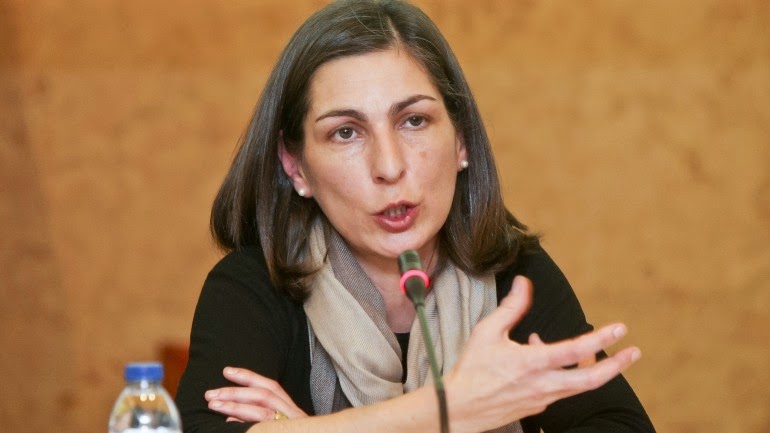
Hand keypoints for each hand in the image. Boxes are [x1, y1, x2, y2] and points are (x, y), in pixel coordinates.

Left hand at [205, 367, 307, 422]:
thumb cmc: (295, 432)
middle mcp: (293, 416)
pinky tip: (230, 424)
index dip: (249, 377)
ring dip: (236, 406)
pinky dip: (245, 424)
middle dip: (235, 392)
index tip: (227, 371)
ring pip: (262, 413)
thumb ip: (263, 419)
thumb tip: (232, 416)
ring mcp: (290, 427)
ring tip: (215, 405)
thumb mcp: (283, 425)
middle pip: (265, 396)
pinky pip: (264, 429)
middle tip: (211, 393)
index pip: (271, 387)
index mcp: (291, 411)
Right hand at [445, 276, 641, 432]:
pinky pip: (559, 389)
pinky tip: (546, 360)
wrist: (458, 408)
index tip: (620, 328)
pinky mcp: (538, 408)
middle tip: (634, 352)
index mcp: (532, 363)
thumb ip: (511, 307)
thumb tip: (525, 283)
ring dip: (594, 370)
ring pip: (578, 386)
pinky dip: (563, 374)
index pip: (575, 350)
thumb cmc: (471, 369)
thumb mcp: (487, 332)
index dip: (601, 339)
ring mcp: (542, 399)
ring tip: (596, 354)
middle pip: (591, 380)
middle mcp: (543, 385)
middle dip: (617, 366)